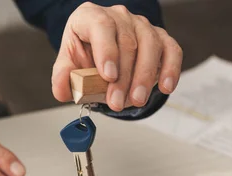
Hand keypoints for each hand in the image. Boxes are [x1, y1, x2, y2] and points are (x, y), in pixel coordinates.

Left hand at [52, 2, 182, 110]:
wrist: (100, 56)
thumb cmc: (84, 56)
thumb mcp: (67, 65)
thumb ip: (61, 78)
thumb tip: (62, 91)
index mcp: (90, 17)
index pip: (101, 26)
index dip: (106, 51)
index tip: (108, 76)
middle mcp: (118, 17)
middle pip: (126, 42)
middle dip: (123, 77)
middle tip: (117, 102)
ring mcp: (141, 25)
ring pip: (150, 45)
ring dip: (144, 77)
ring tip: (136, 100)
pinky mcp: (159, 38)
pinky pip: (171, 50)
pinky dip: (170, 69)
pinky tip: (166, 87)